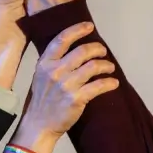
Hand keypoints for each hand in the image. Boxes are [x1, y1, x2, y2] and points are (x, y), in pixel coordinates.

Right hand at [20, 23, 117, 137]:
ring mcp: (66, 85)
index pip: (62, 40)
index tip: (90, 26)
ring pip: (93, 66)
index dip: (77, 30)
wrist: (38, 125)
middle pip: (82, 51)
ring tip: (110, 68)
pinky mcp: (76, 98)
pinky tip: (114, 83)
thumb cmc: (41, 100)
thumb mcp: (40, 76)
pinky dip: (109, 82)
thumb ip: (54, 63)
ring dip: (105, 65)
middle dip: (97, 49)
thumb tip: (75, 51)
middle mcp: (55, 71)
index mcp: (45, 63)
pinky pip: (99, 85)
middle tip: (103, 51)